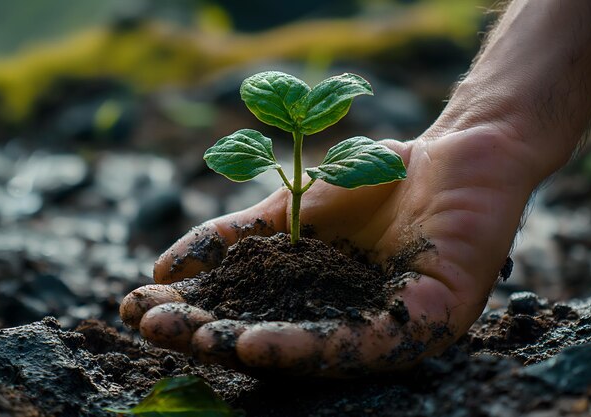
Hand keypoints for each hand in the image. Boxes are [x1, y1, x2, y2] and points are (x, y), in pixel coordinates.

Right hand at [119, 126, 538, 376]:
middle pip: (270, 339)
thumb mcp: (290, 211)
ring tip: (195, 341)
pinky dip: (307, 348)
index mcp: (315, 301)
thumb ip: (234, 238)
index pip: (245, 312)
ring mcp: (388, 329)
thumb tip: (164, 270)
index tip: (138, 306)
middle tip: (152, 330)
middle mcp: (348, 325)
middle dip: (208, 335)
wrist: (452, 150)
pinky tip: (255, 343)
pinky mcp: (428, 322)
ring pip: (310, 354)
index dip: (192, 311)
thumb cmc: (373, 180)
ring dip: (246, 349)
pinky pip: (363, 345)